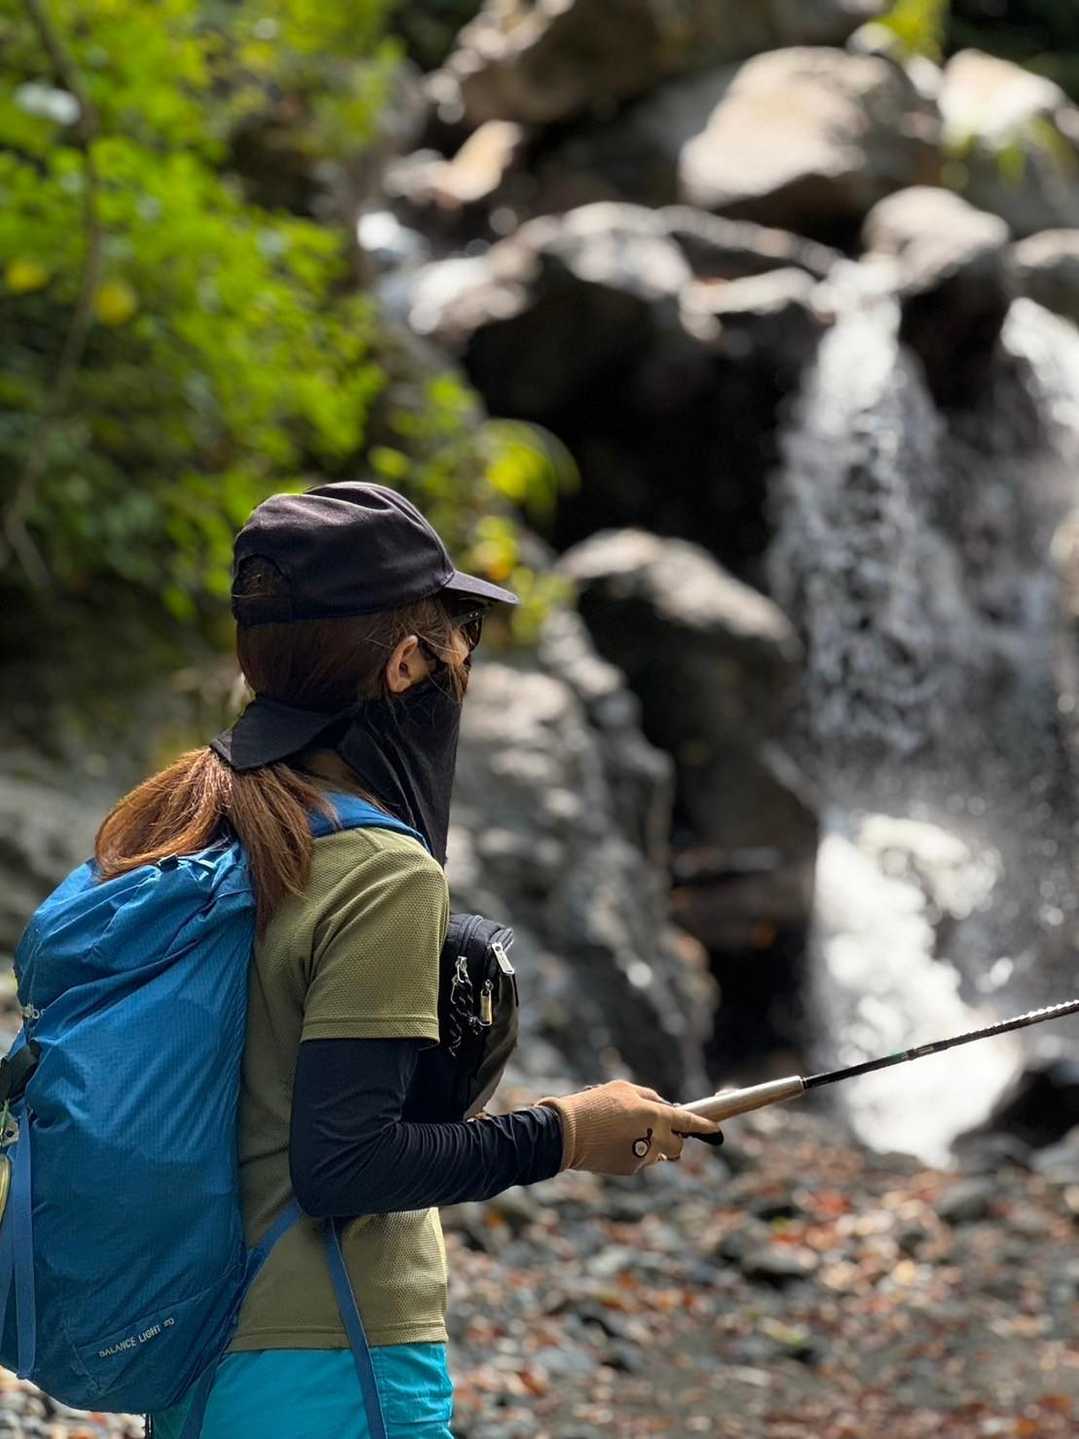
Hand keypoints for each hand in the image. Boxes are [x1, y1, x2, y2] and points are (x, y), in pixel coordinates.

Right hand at [537, 1079, 722, 1175]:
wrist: (568, 1133)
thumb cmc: (595, 1105)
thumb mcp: (623, 1089)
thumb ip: (649, 1097)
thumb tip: (663, 1106)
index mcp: (656, 1116)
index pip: (689, 1123)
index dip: (705, 1126)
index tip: (717, 1130)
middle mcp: (654, 1139)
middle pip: (678, 1145)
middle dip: (674, 1138)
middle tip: (657, 1127)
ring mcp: (643, 1157)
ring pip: (658, 1153)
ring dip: (651, 1144)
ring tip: (625, 1131)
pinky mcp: (630, 1169)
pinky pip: (640, 1160)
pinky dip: (634, 1151)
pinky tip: (614, 1142)